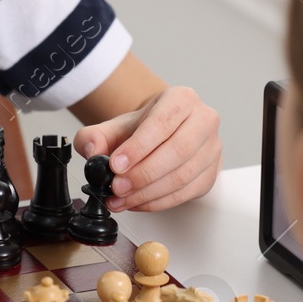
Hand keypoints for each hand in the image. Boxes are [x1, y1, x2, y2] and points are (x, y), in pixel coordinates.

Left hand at [74, 86, 221, 211]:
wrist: (158, 136)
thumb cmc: (141, 129)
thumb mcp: (113, 127)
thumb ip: (93, 136)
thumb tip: (91, 150)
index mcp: (182, 99)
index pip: (163, 123)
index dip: (139, 147)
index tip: (116, 165)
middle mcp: (203, 120)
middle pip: (178, 151)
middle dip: (143, 174)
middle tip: (117, 186)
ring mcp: (211, 148)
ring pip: (183, 175)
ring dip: (148, 192)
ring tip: (121, 198)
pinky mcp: (210, 174)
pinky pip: (185, 193)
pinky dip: (158, 202)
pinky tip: (137, 202)